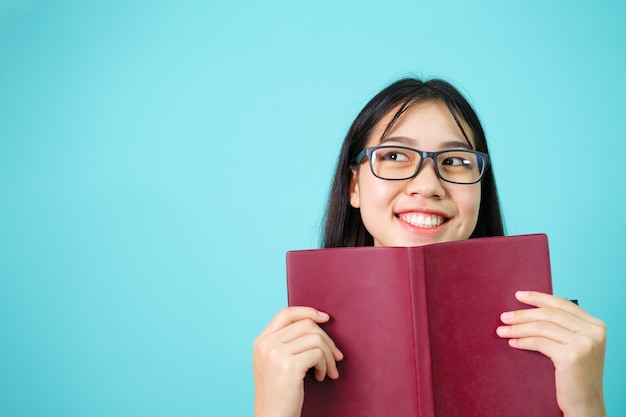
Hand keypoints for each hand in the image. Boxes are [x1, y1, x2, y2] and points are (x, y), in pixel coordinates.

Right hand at [253, 306, 343, 416]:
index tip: (325, 318)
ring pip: (316, 338)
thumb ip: (286, 343)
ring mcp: (276, 354)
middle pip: (306, 325)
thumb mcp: (274, 363)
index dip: (308, 311)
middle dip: (327, 339)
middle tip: (336, 356)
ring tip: (327, 370)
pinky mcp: (288, 365)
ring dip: (328, 355)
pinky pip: (318, 353)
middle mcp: (266, 344)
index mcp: (261, 341)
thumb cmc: (279, 394)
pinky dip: (325, 365)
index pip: (286, 313)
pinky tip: (321, 377)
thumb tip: (316, 326)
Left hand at [496, 291, 605, 416]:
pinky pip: (539, 342)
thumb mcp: (577, 345)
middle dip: (523, 314)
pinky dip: (523, 341)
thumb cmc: (576, 374)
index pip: (562, 304)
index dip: (538, 298)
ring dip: (518, 328)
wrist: (586, 403)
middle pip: (550, 314)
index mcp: (596, 325)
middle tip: (504, 316)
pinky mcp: (571, 356)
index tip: (518, 295)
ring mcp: (584, 344)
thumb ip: (564, 327)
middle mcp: (593, 332)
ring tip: (502, 330)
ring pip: (542, 327)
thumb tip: (532, 308)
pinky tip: (512, 343)